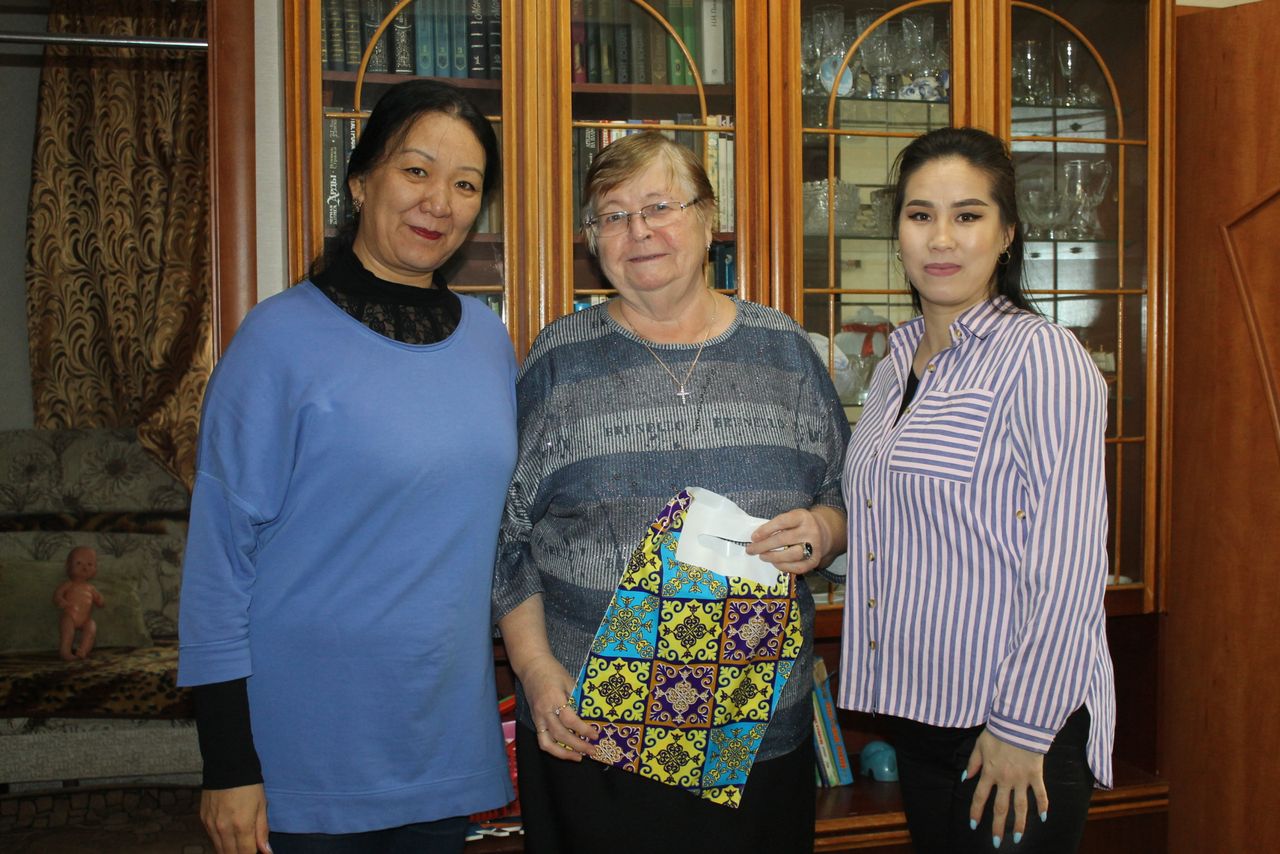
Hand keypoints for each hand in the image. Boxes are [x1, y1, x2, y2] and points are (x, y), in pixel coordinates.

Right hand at [200, 784, 270, 853]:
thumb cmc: (250, 786)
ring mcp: (211, 826)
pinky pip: (212, 839)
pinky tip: (227, 841)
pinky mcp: (203, 820)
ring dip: (229, 852)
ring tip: (238, 848)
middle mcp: (224, 830)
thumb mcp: (261, 806)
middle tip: (247, 850)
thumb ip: (262, 831)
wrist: (227, 766)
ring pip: (219, 849)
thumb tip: (266, 852)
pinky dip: (220, 843)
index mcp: (242, 826)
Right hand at [521, 653, 596, 761]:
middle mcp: (544, 711)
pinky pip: (542, 740)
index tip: (595, 735)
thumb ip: (577, 698)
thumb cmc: (552, 671)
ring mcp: (537, 718)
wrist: (531, 666)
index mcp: (554, 699)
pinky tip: (565, 751)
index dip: (584, 730)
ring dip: (563, 753)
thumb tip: (591, 716)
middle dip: (578, 745)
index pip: (570, 720)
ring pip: (548, 743)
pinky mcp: (535, 721)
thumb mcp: (569, 680)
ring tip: (578, 757)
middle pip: (560, 734)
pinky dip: (553, 748)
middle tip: (592, 750)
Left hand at [745, 508, 828, 574]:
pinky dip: (783, 566)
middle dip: (764, 546)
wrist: (824, 533)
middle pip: (784, 539)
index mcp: (802, 517)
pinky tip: (775, 563)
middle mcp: (810, 531)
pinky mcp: (815, 560)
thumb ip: (777, 525)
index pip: (782, 522)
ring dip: (773, 557)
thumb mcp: (792, 517)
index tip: (753, 537)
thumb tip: (756, 539)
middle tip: (751, 550)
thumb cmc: (800, 525)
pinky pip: (798, 567)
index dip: (766, 529)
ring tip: (762, 556)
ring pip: (791, 554)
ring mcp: (814, 547)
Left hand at [965, 730, 1048, 846]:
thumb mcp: (979, 745)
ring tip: (1017, 838)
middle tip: (996, 842)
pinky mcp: (1036, 775)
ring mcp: (1022, 779)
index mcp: (989, 773)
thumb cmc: (998, 732)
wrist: (1019, 723)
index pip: (980, 797)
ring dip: (1019, 824)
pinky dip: (1042, 806)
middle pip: (1000, 808)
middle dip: (998, 826)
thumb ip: (973, 763)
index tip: (974, 825)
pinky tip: (1043, 818)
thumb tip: (966, 778)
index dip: (976, 812)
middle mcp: (1005, 780)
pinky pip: (1040, 794)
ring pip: (1020, 806)